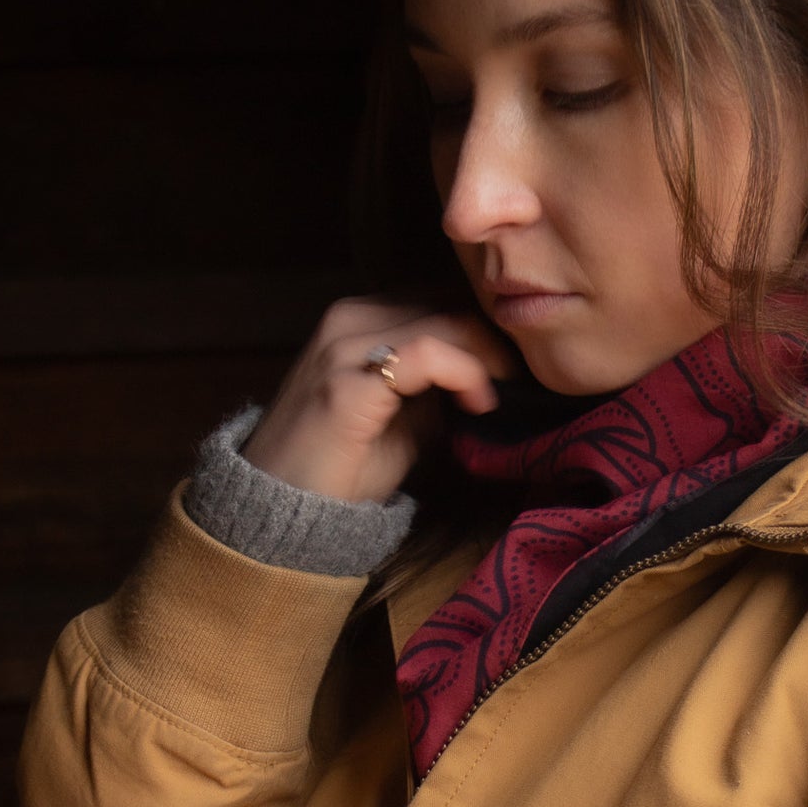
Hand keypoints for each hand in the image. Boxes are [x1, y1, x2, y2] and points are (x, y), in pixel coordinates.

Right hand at [241, 296, 515, 503]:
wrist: (284, 507)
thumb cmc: (346, 467)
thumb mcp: (407, 415)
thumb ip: (440, 384)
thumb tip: (496, 371)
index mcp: (362, 319)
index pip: (440, 299)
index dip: (485, 329)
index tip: (517, 368)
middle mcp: (350, 319)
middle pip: (447, 303)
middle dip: (495, 340)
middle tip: (523, 381)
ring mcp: (345, 346)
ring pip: (443, 321)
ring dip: (486, 356)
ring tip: (501, 393)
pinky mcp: (347, 381)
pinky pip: (426, 354)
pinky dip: (466, 373)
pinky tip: (480, 403)